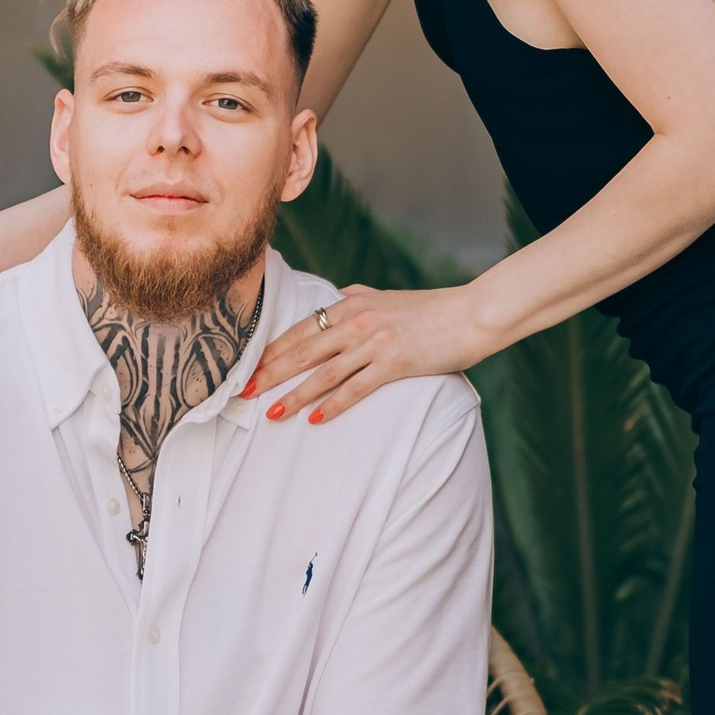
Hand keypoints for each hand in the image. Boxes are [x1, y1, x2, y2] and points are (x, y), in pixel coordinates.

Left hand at [241, 284, 478, 425]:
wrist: (472, 313)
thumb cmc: (431, 309)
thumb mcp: (386, 296)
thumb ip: (357, 297)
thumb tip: (334, 299)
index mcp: (351, 302)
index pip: (300, 330)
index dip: (271, 351)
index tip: (248, 369)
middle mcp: (358, 320)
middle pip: (302, 351)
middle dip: (270, 374)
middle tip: (243, 394)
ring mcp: (375, 341)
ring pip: (323, 372)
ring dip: (295, 395)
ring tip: (272, 415)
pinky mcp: (395, 361)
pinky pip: (356, 387)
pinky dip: (333, 404)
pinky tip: (316, 419)